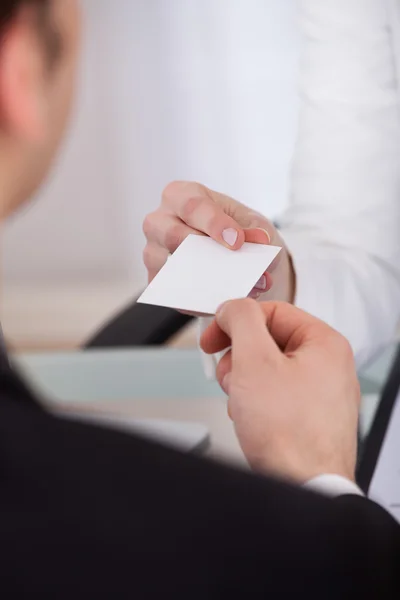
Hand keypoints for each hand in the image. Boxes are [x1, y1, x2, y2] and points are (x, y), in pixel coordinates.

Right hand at [143, 181, 294, 304]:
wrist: (236, 257)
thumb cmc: (237, 230)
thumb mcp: (254, 224)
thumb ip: (258, 231)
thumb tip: (259, 240)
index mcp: (181, 195)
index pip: (192, 205)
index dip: (214, 223)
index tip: (237, 241)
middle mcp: (160, 221)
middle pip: (171, 234)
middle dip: (203, 249)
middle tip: (233, 264)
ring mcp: (154, 252)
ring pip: (167, 265)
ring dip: (203, 277)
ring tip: (237, 285)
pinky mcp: (158, 280)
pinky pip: (173, 291)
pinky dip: (199, 296)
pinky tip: (224, 298)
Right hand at [200, 300, 359, 483]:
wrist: (303, 487)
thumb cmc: (290, 434)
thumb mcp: (254, 361)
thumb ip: (241, 320)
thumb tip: (233, 307)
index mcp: (324, 343)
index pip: (272, 312)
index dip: (236, 320)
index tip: (214, 335)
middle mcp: (327, 366)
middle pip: (268, 341)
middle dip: (239, 358)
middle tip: (229, 374)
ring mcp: (319, 392)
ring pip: (267, 368)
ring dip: (244, 382)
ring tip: (241, 401)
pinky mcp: (307, 415)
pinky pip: (274, 394)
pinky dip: (255, 401)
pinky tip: (250, 417)